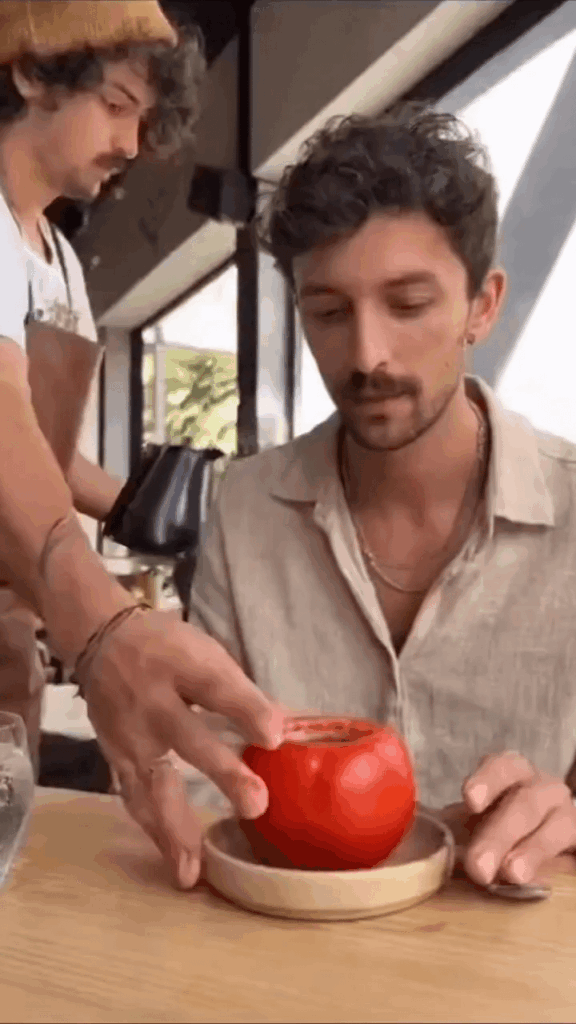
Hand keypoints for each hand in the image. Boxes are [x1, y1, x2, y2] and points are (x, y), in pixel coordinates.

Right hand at [76, 609, 284, 889]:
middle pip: (187, 737)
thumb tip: (290, 727)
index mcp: (183, 664)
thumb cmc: (168, 648)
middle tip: (256, 805)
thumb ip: (243, 693)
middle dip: (221, 773)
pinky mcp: (114, 755)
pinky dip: (155, 831)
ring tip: (194, 871)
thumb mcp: (207, 653)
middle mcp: (153, 700)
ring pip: (151, 783)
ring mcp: (129, 732)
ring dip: (174, 828)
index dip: (247, 711)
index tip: (275, 737)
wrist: (104, 639)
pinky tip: (174, 861)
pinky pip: (134, 798)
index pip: (217, 687)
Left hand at [438, 751, 575, 885]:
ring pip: (555, 825)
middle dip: (500, 834)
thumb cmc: (499, 824)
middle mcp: (542, 788)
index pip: (502, 766)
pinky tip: (540, 879)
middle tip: (478, 867)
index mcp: (512, 775)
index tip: (470, 800)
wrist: (545, 838)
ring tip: (511, 874)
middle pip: (524, 803)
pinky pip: (574, 846)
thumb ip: (446, 822)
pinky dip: (558, 861)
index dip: (487, 780)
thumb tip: (402, 831)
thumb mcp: (475, 819)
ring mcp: (565, 813)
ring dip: (531, 850)